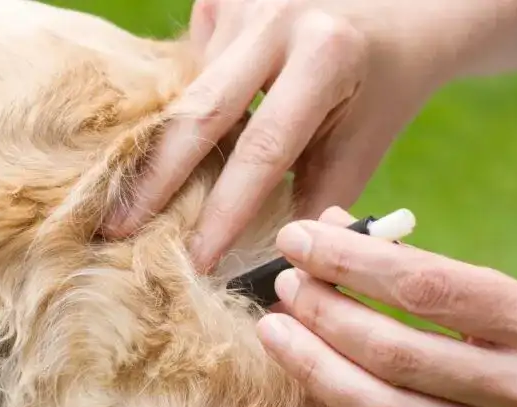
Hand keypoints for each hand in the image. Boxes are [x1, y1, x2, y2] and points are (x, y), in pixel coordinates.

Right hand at [102, 0, 464, 270]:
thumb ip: (317, 201)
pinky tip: (213, 119)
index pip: (262, 149)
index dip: (224, 211)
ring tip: (154, 188)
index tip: (195, 260)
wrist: (400, 9)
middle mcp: (275, 17)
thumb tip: (265, 268)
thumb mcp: (364, 144)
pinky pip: (192, 67)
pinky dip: (198, 104)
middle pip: (198, 112)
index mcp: (324, 56)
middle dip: (155, 178)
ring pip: (190, 91)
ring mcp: (241, 0)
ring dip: (180, 142)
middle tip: (116, 229)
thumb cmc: (385, 87)